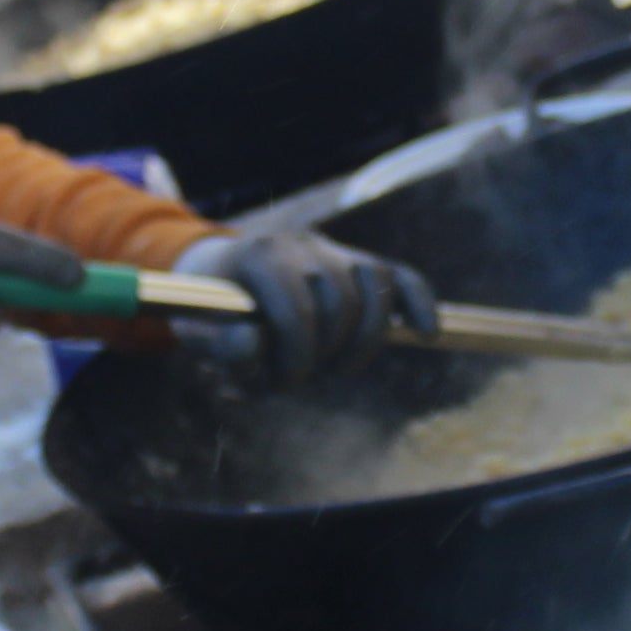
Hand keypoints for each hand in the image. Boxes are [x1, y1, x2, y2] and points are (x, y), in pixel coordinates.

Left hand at [179, 227, 433, 387]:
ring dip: (363, 341)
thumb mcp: (203, 334)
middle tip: (306, 378)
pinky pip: (400, 276)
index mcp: (261, 255)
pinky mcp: (358, 262)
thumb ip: (221, 346)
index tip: (282, 386)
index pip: (297, 312)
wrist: (223, 275)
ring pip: (373, 291)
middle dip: (326, 353)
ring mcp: (334, 250)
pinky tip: (428, 332)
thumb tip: (251, 346)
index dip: (295, 360)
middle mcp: (302, 244)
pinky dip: (417, 303)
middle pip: (340, 304)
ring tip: (337, 366)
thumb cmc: (215, 315)